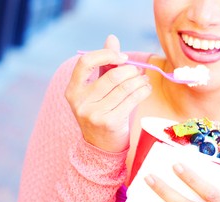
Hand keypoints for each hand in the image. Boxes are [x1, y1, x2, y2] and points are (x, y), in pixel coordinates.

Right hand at [65, 35, 151, 152]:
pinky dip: (143, 91)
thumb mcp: (97, 89)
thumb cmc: (100, 111)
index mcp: (73, 90)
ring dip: (140, 80)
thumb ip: (103, 64)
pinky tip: (146, 88)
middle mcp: (80, 102)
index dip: (106, 55)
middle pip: (112, 76)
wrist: (100, 145)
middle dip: (130, 70)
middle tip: (139, 70)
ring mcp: (94, 114)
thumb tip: (111, 38)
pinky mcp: (109, 122)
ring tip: (144, 79)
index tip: (122, 58)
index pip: (85, 63)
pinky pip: (132, 100)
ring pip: (125, 88)